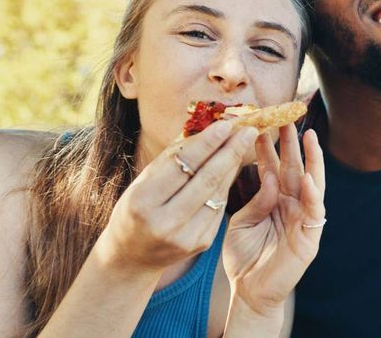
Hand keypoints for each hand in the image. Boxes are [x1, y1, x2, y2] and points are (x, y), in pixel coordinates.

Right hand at [97, 121, 259, 272]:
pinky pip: (220, 206)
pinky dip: (226, 184)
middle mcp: (165, 222)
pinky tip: (232, 166)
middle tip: (248, 129)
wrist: (132, 256)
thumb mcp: (142, 182)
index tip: (225, 124)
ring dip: (233, 165)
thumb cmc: (135, 209)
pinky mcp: (202, 243)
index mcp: (143, 201)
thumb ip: (171, 158)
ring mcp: (186, 236)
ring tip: (244, 142)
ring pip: (218, 192)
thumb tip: (203, 129)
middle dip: (230, 151)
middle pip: (206, 179)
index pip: (182, 165)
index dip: (207, 143)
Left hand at [223, 126, 325, 315]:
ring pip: (311, 182)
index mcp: (273, 198)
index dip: (268, 145)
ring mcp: (302, 218)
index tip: (261, 121)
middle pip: (293, 166)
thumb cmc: (244, 257)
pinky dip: (312, 192)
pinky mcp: (310, 235)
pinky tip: (307, 176)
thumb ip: (255, 199)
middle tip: (285, 116)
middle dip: (291, 142)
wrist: (249, 291)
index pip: (273, 165)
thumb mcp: (241, 221)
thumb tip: (268, 174)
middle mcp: (290, 203)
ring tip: (308, 136)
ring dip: (311, 159)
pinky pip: (314, 210)